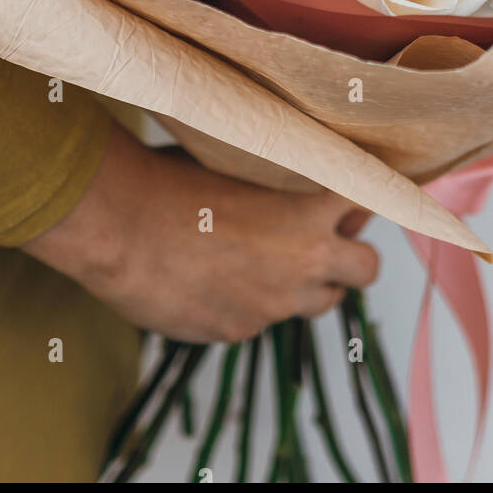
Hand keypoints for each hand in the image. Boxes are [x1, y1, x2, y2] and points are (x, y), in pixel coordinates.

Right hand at [22, 122, 378, 342]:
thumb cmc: (174, 181)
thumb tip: (311, 180)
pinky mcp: (240, 330)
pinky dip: (254, 303)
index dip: (362, 199)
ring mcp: (275, 303)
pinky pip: (264, 319)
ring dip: (308, 284)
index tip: (353, 195)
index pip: (372, 202)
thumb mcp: (243, 161)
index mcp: (311, 209)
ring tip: (269, 259)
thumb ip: (287, 179)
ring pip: (322, 302)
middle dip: (351, 255)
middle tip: (324, 239)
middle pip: (367, 267)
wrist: (120, 228)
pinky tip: (219, 277)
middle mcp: (305, 260)